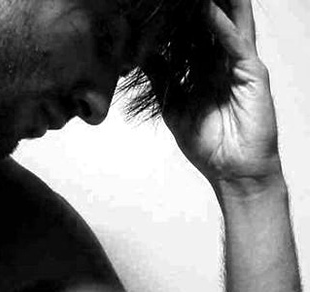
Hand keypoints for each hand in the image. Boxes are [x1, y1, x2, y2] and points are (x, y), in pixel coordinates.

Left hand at [153, 0, 281, 190]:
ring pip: (226, 25)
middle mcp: (221, 65)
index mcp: (204, 73)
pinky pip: (236, 44)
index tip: (157, 9)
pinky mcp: (251, 73)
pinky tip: (209, 10)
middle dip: (194, 9)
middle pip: (209, 26)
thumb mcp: (174, 109)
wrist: (232, 171)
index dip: (175, 24)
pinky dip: (222, 26)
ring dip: (213, 5)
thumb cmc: (209, 146)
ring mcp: (238, 66)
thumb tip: (143, 59)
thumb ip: (162, 82)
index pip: (189, 39)